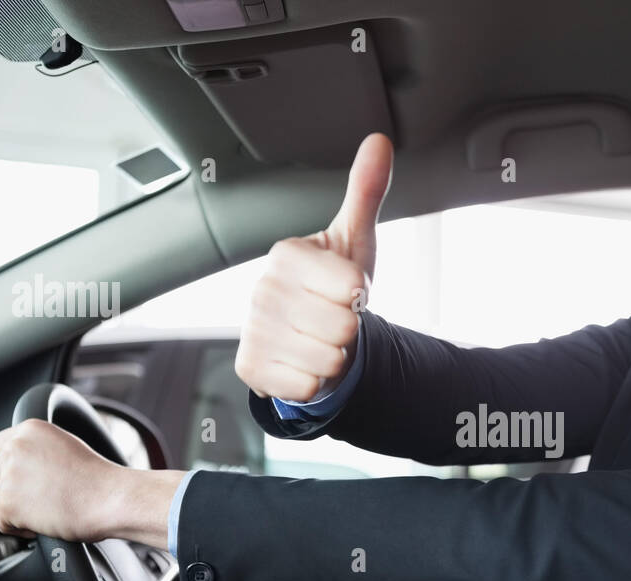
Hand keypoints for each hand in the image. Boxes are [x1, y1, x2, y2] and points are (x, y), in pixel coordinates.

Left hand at [0, 419, 120, 541]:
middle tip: (41, 498)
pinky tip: (47, 520)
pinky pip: (3, 523)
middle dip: (11, 491)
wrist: (112, 499)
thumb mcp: (66, 447)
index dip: (8, 469)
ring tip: (49, 509)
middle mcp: (15, 448)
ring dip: (17, 510)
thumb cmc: (99, 480)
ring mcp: (9, 475)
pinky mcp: (7, 503)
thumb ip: (36, 450)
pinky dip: (22, 528)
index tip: (24, 480)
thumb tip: (20, 466)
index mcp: (30, 430)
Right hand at [236, 132, 393, 401]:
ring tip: (321, 340)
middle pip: (344, 326)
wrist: (307, 334)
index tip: (347, 290)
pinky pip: (306, 386)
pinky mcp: (250, 367)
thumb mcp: (354, 242)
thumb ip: (366, 193)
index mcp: (286, 254)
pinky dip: (314, 382)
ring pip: (328, 359)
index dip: (360, 294)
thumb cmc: (332, 288)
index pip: (352, 286)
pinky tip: (304, 362)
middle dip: (350, 330)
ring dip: (335, 358)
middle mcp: (262, 289)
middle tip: (334, 319)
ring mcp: (252, 329)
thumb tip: (380, 143)